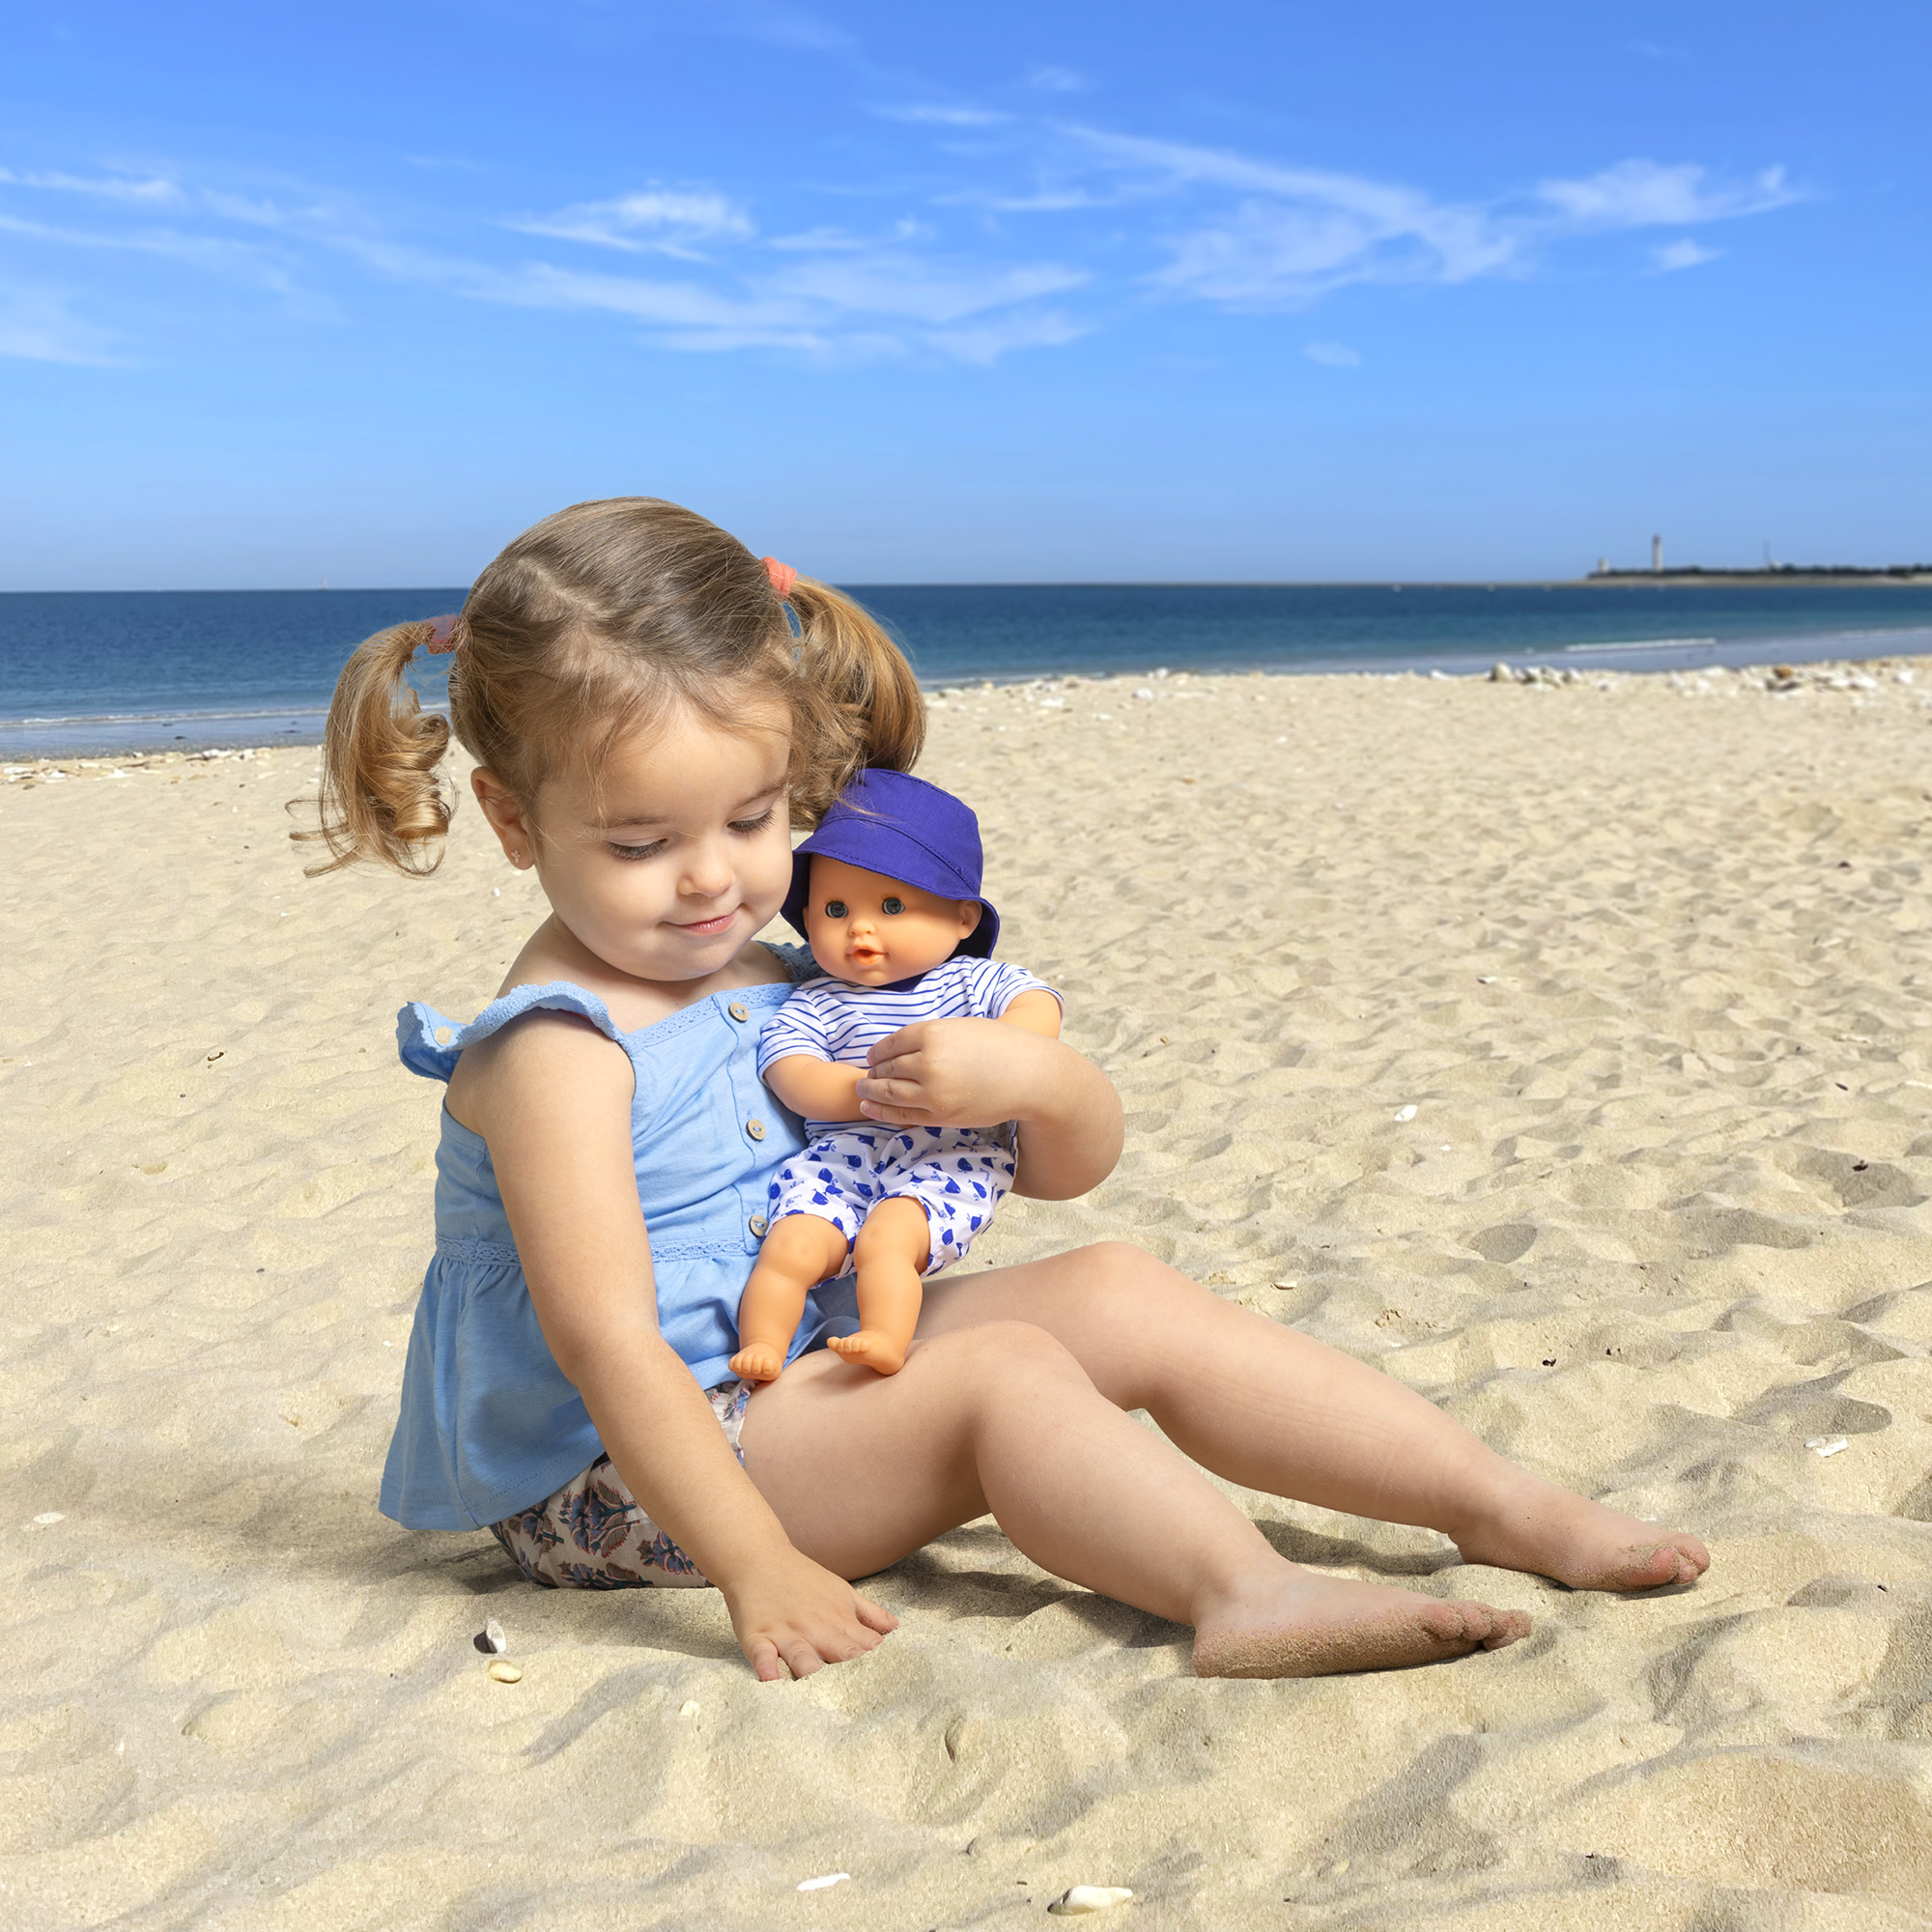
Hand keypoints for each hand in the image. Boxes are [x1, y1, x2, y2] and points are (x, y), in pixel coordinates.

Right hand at [720, 1545, 898, 1680]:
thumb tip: (896, 1628)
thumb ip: (869, 1613)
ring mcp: (786, 1633)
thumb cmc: (803, 1579)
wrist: (760, 1557)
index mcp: (839, 1620)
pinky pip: (763, 1655)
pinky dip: (767, 1667)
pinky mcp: (757, 1635)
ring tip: (817, 1687)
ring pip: (803, 1657)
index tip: (886, 1684)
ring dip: (812, 1671)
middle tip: (861, 1698)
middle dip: (852, 1676)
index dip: (877, 1666)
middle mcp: (816, 1629)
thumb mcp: (842, 1592)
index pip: (866, 1648)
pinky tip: (772, 1679)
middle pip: (841, 1656)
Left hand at [855, 1017, 1064, 1128]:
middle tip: (866, 1075)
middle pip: (888, 1068)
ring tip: (863, 1091)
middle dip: (873, 1073)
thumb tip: (896, 1051)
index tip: (873, 1056)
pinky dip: (882, 1112)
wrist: (1029, 1076)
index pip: (891, 1044)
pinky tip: (870, 1108)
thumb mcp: (960, 1028)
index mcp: (933, 1033)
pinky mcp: (941, 1115)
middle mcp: (929, 1062)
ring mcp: (933, 1092)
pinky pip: (902, 1115)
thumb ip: (929, 1037)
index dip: (878, 1052)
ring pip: (889, 1092)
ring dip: (872, 1092)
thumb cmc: (999, 1046)